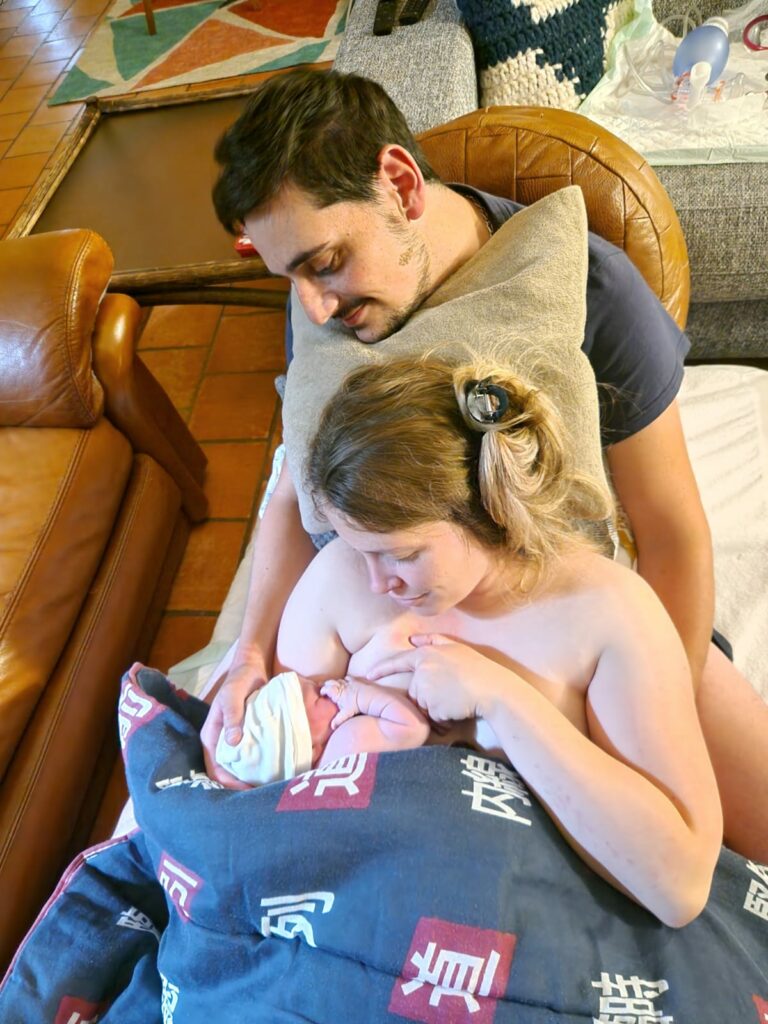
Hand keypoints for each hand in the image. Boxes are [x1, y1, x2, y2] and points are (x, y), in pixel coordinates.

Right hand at [200, 656, 267, 788]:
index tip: (246, 793)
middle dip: (239, 789)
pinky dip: (259, 768)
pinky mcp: (248, 738)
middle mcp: (221, 743)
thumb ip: (232, 716)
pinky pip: (251, 758)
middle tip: (260, 799)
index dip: (228, 784)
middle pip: (226, 774)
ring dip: (250, 781)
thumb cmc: (238, 682)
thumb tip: (233, 742)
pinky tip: (272, 774)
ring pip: (239, 769)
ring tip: (267, 791)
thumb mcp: (232, 696)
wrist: (251, 669)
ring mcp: (235, 742)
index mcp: (211, 737)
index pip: (214, 769)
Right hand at [320, 677, 360, 729]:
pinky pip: (348, 678)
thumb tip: (332, 726)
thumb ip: (338, 720)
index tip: (321, 693)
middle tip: (323, 687)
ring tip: (334, 685)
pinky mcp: (355, 681)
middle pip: (331, 682)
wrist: (368, 697)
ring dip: (335, 682)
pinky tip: (346, 681)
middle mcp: (341, 686)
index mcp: (337, 693)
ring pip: (339, 680)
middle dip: (326, 684)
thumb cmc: (356, 705)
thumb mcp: (346, 714)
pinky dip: (345, 679)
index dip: (323, 690)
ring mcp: (348, 682)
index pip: (326, 689)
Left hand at [367, 634, 498, 721]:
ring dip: (436, 706)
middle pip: (415, 689)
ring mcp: (425, 688)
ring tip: (456, 698)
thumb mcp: (456, 648)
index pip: (397, 661)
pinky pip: (432, 716)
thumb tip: (413, 639)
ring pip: (423, 704)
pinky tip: (456, 708)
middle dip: (429, 695)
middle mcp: (422, 670)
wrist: (493, 690)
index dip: (382, 668)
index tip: (368, 674)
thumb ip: (433, 640)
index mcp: (426, 654)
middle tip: (452, 691)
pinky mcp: (431, 706)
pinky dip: (442, 716)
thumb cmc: (478, 669)